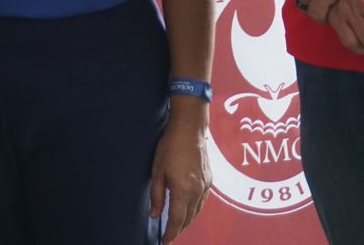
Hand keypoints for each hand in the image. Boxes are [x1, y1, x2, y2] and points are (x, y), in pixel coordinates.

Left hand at [150, 111, 210, 242]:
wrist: (189, 129)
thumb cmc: (170, 147)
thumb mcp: (157, 172)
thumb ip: (156, 196)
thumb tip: (154, 214)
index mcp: (183, 190)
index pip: (177, 219)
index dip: (171, 232)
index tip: (165, 241)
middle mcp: (197, 191)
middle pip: (188, 218)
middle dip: (178, 229)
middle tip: (169, 235)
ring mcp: (206, 186)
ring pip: (197, 211)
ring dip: (187, 220)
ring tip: (177, 225)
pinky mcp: (209, 180)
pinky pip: (202, 202)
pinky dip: (194, 210)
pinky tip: (188, 209)